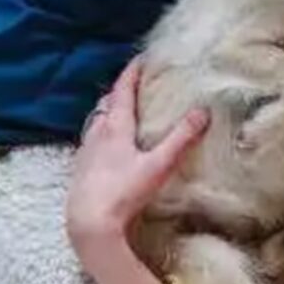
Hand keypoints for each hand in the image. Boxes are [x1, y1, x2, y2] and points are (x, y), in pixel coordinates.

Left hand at [67, 60, 209, 283]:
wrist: (89, 222)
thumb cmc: (124, 192)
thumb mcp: (159, 165)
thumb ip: (181, 139)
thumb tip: (203, 111)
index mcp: (115, 127)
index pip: (122, 91)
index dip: (131, 74)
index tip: (140, 60)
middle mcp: (96, 134)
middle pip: (106, 104)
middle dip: (119, 92)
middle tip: (133, 86)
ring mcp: (85, 152)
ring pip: (95, 122)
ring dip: (107, 113)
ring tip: (120, 113)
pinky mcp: (80, 169)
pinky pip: (90, 141)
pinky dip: (100, 134)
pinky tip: (107, 148)